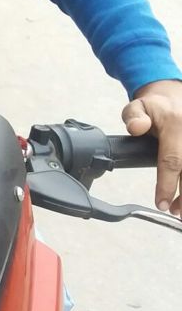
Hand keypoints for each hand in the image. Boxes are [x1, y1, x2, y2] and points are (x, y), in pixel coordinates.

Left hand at [122, 80, 181, 214]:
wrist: (176, 98)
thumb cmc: (156, 108)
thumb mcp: (138, 105)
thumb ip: (133, 116)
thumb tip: (136, 128)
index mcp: (175, 124)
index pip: (172, 160)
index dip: (167, 185)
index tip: (162, 203)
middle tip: (175, 213)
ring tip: (181, 210)